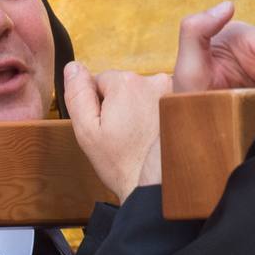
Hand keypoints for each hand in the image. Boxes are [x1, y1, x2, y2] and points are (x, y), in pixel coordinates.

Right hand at [64, 63, 171, 201]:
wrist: (157, 185)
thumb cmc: (122, 163)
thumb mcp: (87, 130)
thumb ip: (77, 94)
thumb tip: (73, 68)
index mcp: (126, 83)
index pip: (99, 81)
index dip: (96, 106)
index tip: (103, 128)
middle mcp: (152, 80)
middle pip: (121, 86)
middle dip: (116, 107)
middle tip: (118, 136)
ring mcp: (170, 92)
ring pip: (139, 96)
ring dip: (134, 112)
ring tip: (134, 139)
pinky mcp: (181, 106)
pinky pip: (156, 104)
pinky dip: (151, 117)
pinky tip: (148, 137)